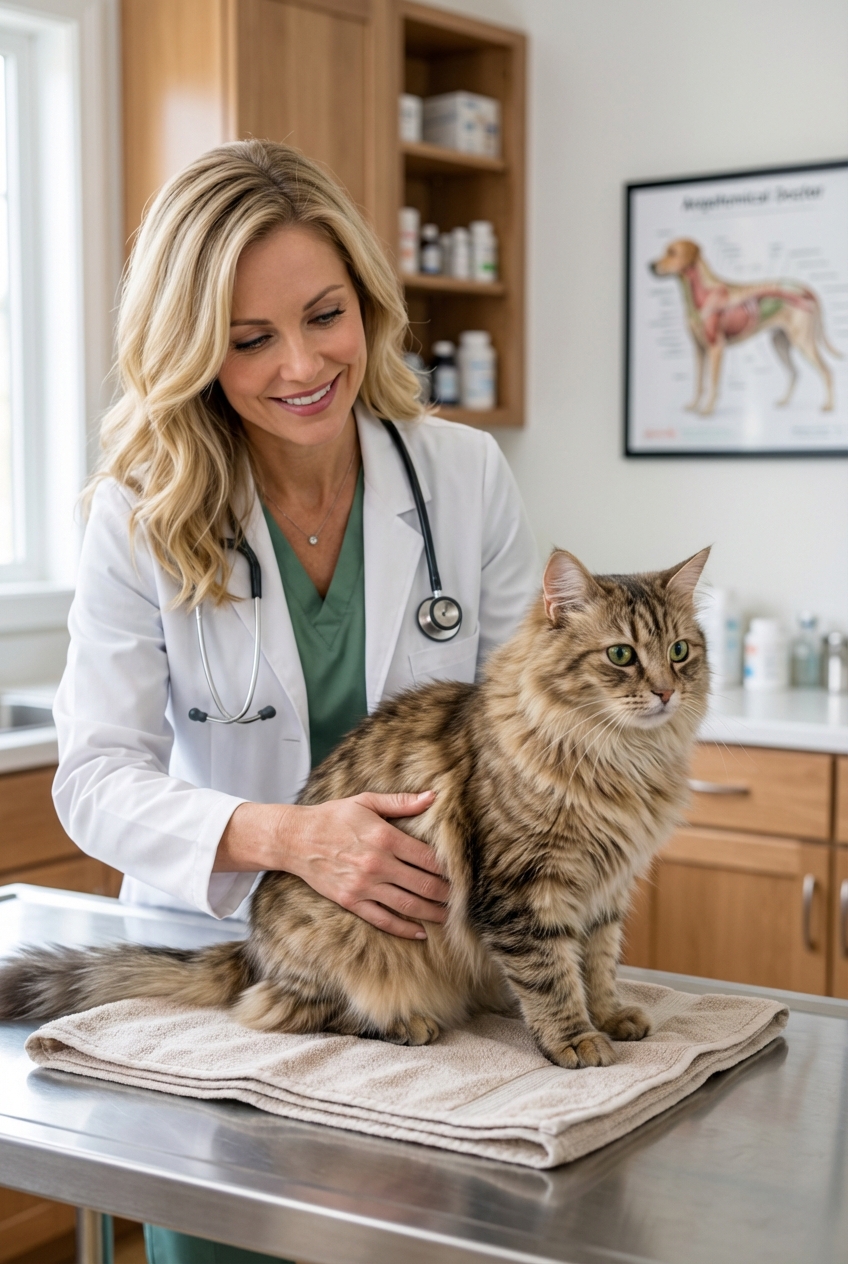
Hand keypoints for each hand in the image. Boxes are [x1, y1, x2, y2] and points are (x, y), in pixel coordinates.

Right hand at [216, 791, 447, 939]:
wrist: (296, 839)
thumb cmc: (333, 817)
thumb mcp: (366, 802)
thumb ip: (401, 802)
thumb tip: (433, 796)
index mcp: (384, 838)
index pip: (426, 858)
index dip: (447, 868)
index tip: (462, 873)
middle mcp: (377, 864)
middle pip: (422, 884)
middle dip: (446, 894)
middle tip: (463, 899)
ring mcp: (364, 886)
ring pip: (407, 905)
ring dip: (432, 913)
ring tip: (449, 917)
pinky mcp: (351, 901)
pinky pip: (383, 919)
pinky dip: (404, 929)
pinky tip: (421, 932)